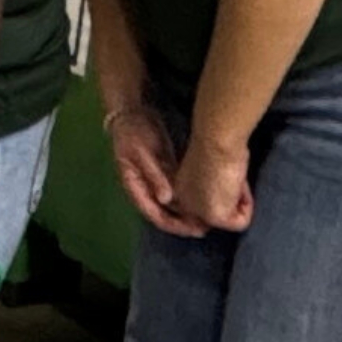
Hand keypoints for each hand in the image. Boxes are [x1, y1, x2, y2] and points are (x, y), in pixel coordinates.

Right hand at [104, 96, 201, 240]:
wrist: (133, 111)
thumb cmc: (133, 131)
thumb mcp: (142, 152)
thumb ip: (154, 175)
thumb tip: (166, 199)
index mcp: (135, 186)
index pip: (154, 214)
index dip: (174, 225)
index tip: (193, 230)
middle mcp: (146, 188)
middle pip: (164, 213)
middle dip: (183, 223)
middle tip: (206, 228)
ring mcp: (155, 180)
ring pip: (172, 204)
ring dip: (188, 212)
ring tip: (208, 218)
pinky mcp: (164, 171)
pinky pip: (177, 191)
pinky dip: (189, 198)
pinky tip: (203, 199)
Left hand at [170, 127, 255, 234]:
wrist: (216, 140)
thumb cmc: (217, 144)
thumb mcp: (211, 169)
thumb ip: (212, 186)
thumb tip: (230, 198)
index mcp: (178, 191)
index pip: (203, 208)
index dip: (222, 195)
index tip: (226, 178)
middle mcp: (183, 205)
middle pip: (218, 217)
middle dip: (231, 201)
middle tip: (231, 177)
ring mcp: (197, 214)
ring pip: (231, 220)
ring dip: (239, 200)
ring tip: (233, 178)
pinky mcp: (214, 218)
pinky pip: (241, 222)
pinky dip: (247, 204)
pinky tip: (237, 185)